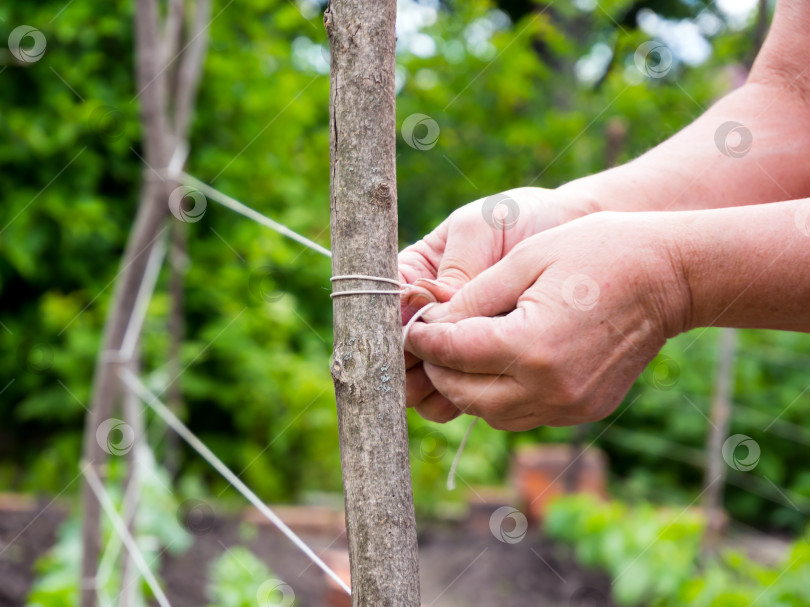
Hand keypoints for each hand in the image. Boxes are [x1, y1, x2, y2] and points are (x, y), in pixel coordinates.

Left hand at [404, 211, 690, 429]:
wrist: (669, 276)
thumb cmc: (597, 253)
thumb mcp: (525, 262)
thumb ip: (471, 298)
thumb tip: (431, 324)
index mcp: (532, 346)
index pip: (453, 354)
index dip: (423, 340)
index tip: (409, 327)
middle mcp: (550, 388)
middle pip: (465, 394)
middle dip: (438, 368)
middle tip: (429, 340)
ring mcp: (569, 406)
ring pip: (490, 413)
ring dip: (466, 388)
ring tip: (459, 353)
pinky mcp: (583, 411)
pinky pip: (522, 415)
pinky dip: (499, 396)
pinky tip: (498, 366)